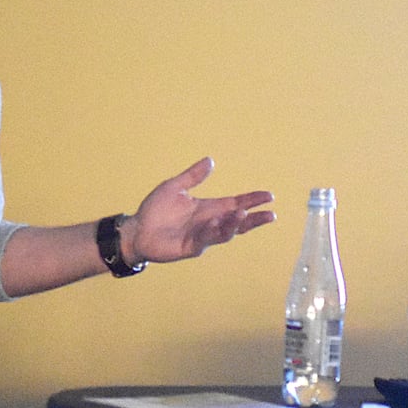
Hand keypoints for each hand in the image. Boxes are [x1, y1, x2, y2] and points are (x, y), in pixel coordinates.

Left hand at [123, 157, 273, 263]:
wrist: (137, 230)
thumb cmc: (155, 210)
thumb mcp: (174, 187)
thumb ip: (193, 176)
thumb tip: (210, 160)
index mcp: (208, 208)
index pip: (235, 203)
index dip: (252, 200)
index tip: (268, 196)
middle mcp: (209, 223)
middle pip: (238, 222)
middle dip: (254, 219)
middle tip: (270, 214)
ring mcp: (202, 236)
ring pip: (225, 232)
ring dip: (235, 224)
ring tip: (243, 213)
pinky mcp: (191, 247)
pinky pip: (205, 240)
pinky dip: (212, 232)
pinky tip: (216, 223)